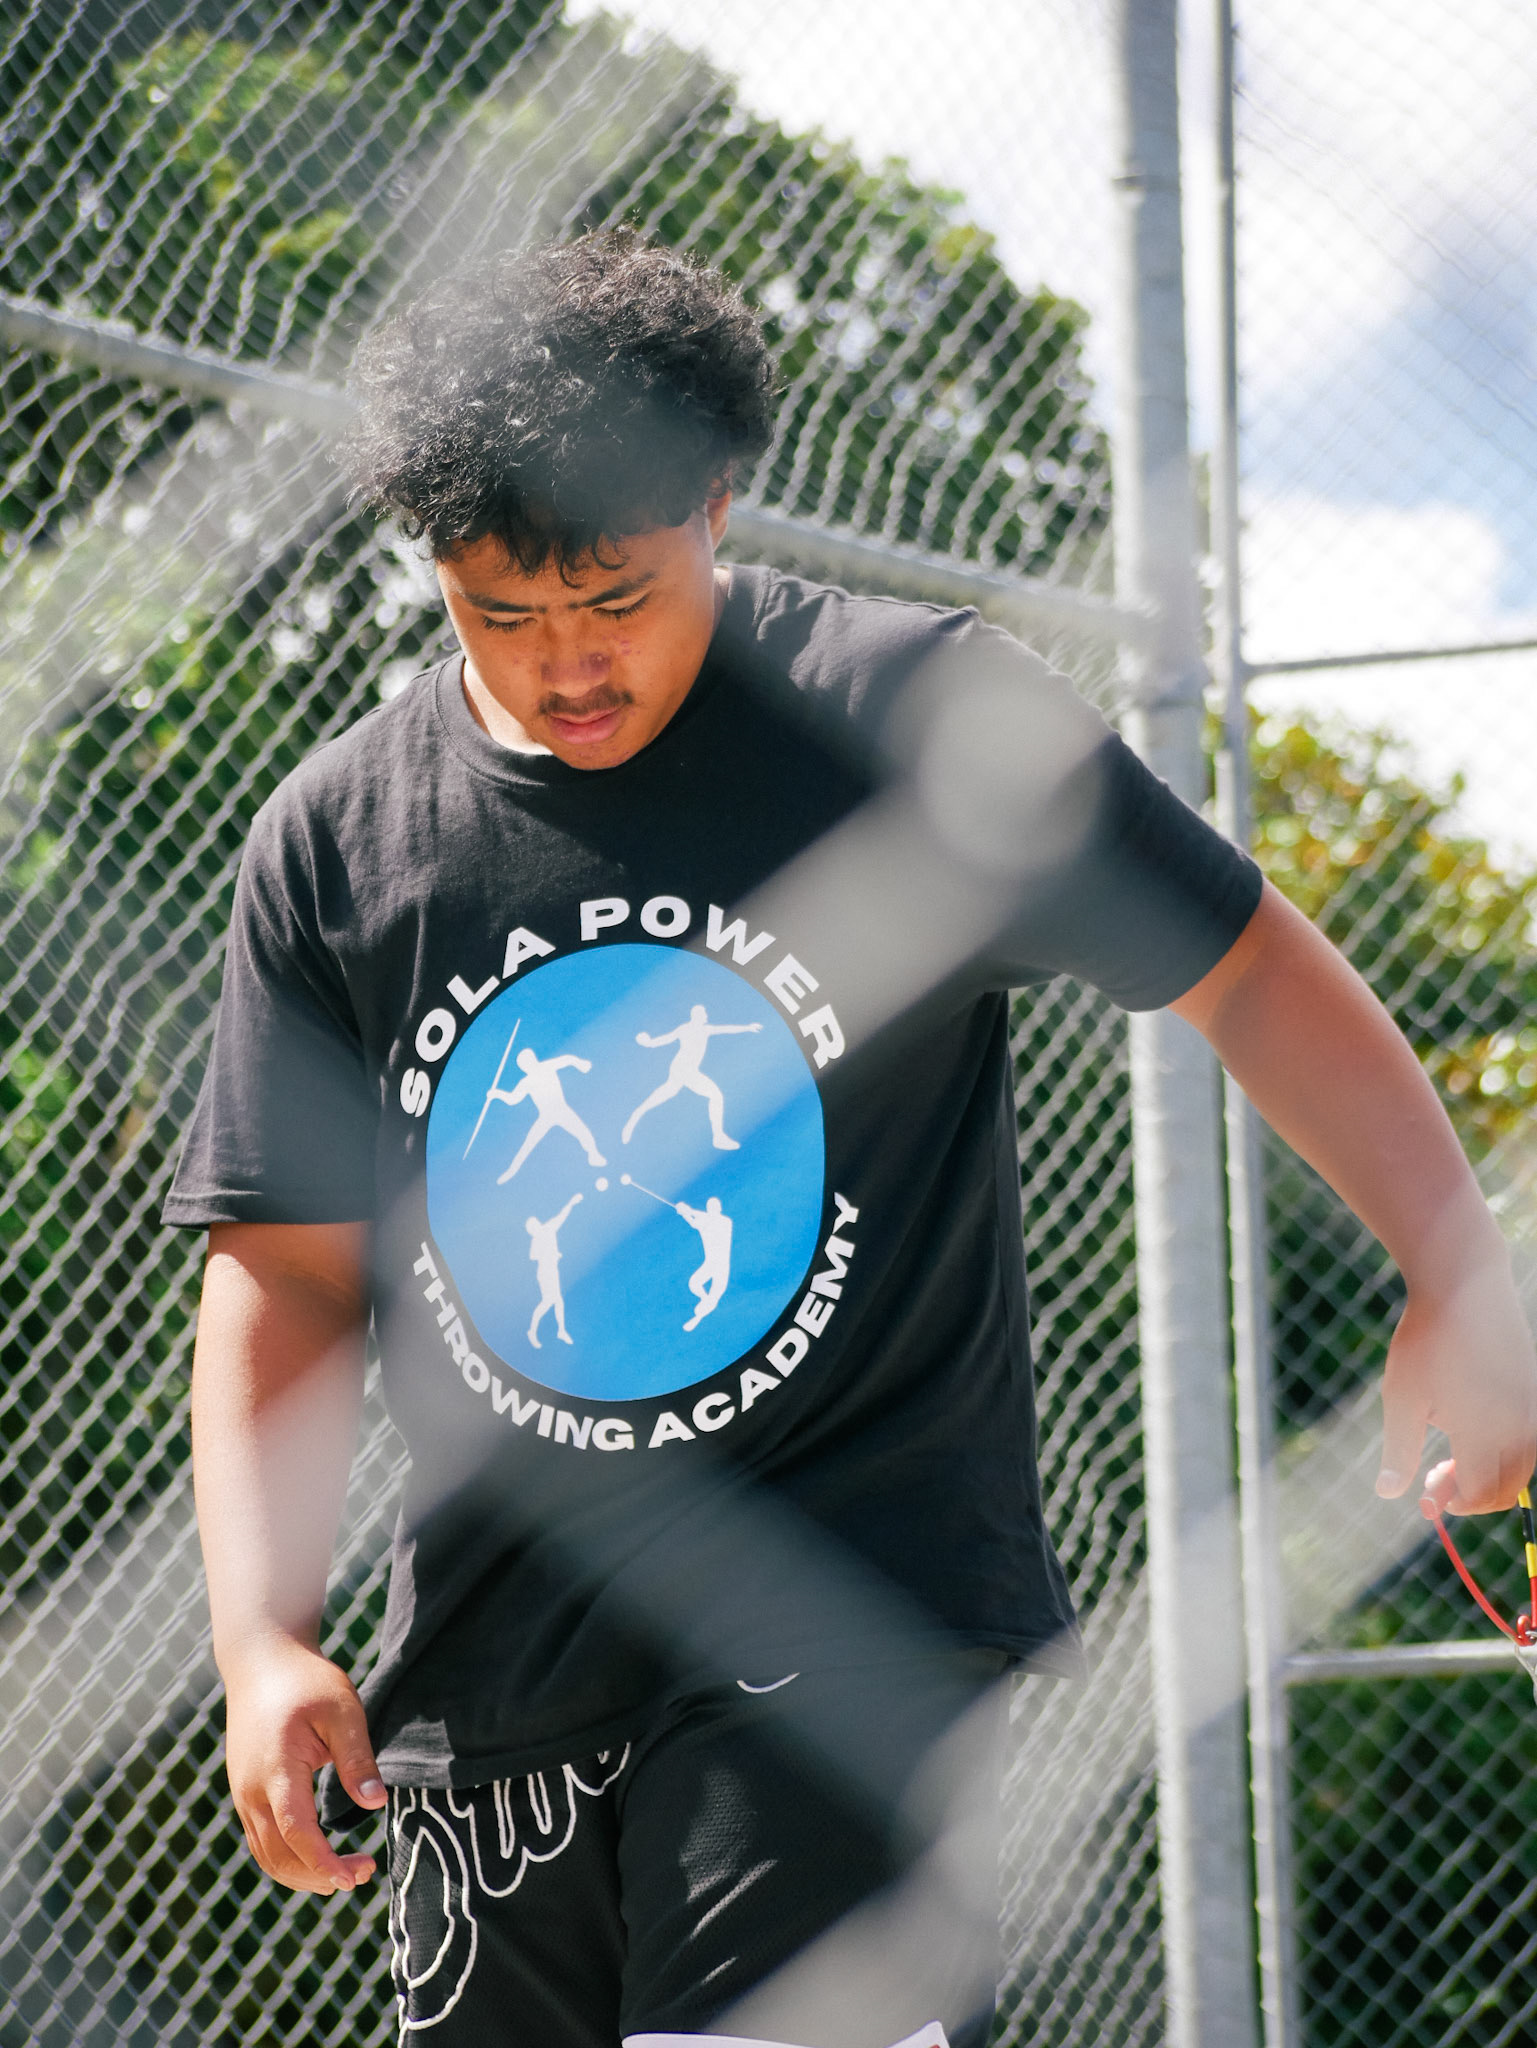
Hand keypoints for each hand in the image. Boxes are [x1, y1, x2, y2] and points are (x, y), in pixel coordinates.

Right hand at [222, 1634, 387, 1894]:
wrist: (261, 1661)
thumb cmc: (306, 1681)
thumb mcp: (342, 1710)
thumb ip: (357, 1758)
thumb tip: (376, 1804)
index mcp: (276, 1770)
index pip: (297, 1832)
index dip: (324, 1862)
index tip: (355, 1878)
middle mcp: (250, 1790)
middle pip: (278, 1855)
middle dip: (317, 1876)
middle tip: (362, 1875)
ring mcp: (242, 1793)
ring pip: (265, 1854)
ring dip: (301, 1874)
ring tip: (344, 1874)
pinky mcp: (243, 1792)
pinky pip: (260, 1839)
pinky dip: (287, 1858)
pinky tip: (316, 1857)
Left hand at [1376, 1253, 1536, 1513]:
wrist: (1462, 1286)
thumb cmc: (1426, 1341)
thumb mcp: (1402, 1398)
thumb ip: (1399, 1452)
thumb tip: (1387, 1494)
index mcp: (1484, 1433)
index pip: (1479, 1494)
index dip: (1452, 1504)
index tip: (1426, 1495)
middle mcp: (1519, 1426)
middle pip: (1505, 1488)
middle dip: (1471, 1495)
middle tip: (1434, 1479)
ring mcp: (1533, 1409)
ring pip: (1522, 1468)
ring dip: (1491, 1476)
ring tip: (1452, 1456)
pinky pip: (1530, 1441)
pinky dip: (1507, 1453)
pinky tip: (1475, 1432)